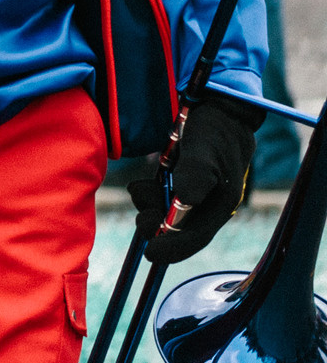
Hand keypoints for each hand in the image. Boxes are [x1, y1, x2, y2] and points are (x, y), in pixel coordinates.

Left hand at [132, 93, 259, 263]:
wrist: (217, 108)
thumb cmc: (213, 129)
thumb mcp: (205, 149)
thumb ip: (196, 173)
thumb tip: (185, 200)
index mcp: (221, 204)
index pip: (195, 238)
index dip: (172, 248)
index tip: (150, 253)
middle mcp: (210, 204)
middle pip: (179, 231)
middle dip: (156, 225)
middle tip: (140, 213)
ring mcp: (198, 195)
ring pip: (169, 216)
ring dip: (151, 208)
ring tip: (140, 190)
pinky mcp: (185, 183)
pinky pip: (166, 201)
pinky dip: (151, 197)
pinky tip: (144, 185)